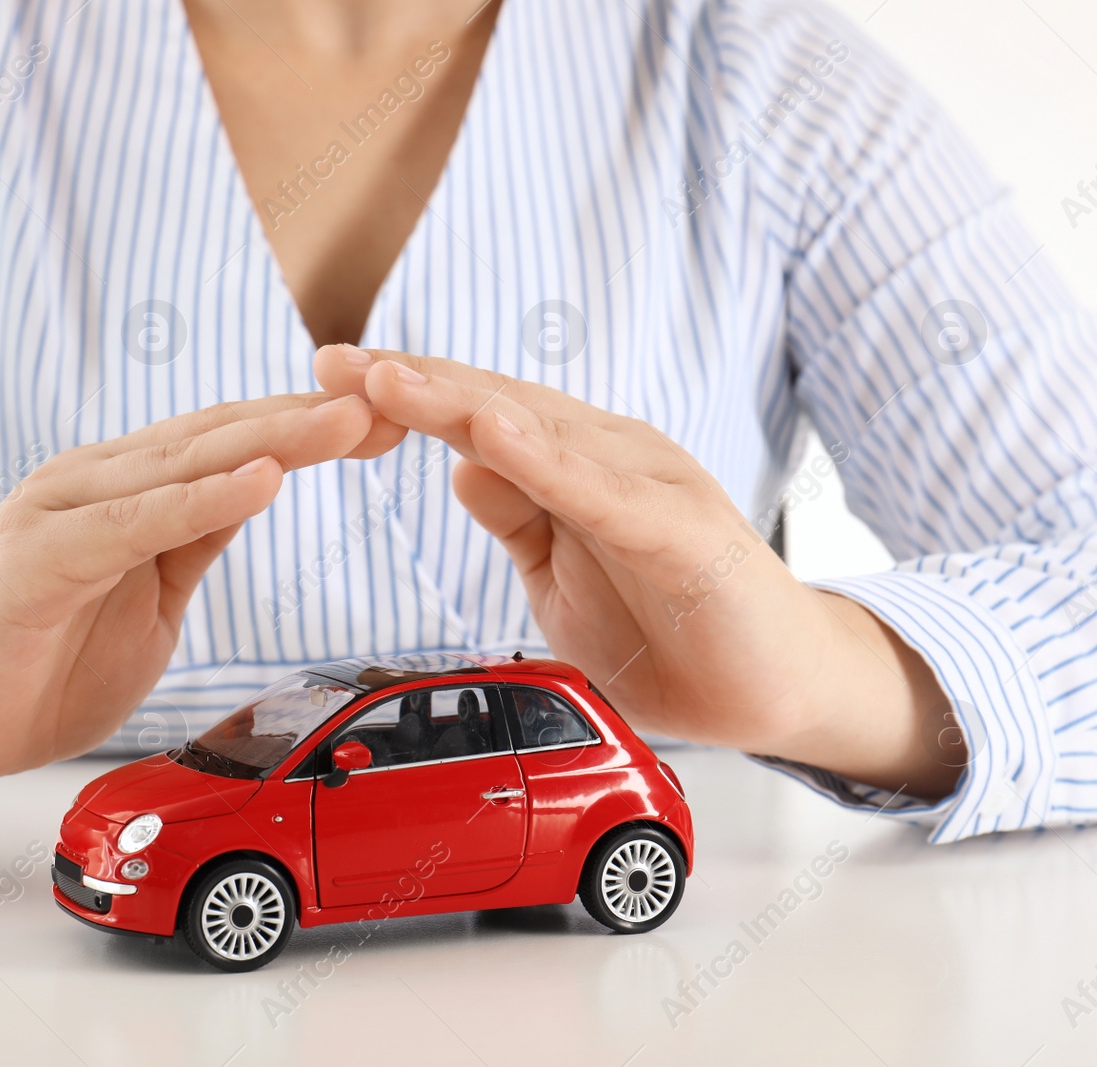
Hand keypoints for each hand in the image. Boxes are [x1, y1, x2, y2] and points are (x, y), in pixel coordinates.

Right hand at [0, 393, 403, 824]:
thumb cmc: (36, 663)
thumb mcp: (146, 599)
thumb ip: (191, 541)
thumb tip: (256, 491)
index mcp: (129, 491)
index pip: (237, 444)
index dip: (313, 430)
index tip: (395, 422)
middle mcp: (97, 481)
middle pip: (223, 437)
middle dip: (314, 419)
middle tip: (401, 398)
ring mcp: (63, 510)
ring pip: (186, 463)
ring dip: (274, 440)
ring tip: (350, 421)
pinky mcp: (38, 555)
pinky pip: (135, 523)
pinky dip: (199, 500)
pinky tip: (261, 483)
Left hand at [314, 345, 960, 799]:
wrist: (770, 689)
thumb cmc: (671, 626)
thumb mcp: (562, 573)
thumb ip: (518, 517)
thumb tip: (459, 466)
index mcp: (574, 466)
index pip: (475, 417)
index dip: (404, 394)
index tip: (327, 375)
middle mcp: (608, 457)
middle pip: (494, 407)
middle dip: (408, 383)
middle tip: (330, 360)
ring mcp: (646, 487)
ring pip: (538, 435)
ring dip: (458, 404)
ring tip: (386, 379)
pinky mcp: (679, 531)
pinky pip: (599, 493)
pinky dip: (544, 463)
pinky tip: (491, 439)